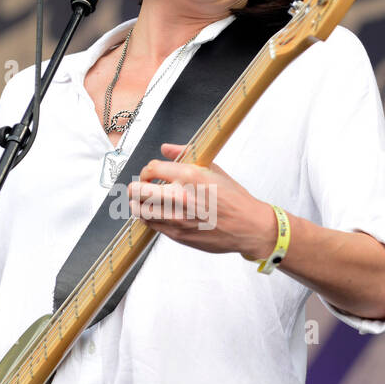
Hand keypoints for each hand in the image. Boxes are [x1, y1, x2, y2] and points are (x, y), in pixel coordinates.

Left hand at [128, 143, 276, 257]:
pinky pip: (151, 225)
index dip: (147, 170)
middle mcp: (180, 197)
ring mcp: (177, 218)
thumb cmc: (234, 198)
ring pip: (140, 210)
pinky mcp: (177, 235)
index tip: (150, 173)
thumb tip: (167, 148)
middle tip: (141, 187)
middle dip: (136, 187)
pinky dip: (150, 218)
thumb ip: (185, 155)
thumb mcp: (213, 169)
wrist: (248, 226)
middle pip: (137, 190)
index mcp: (190, 177)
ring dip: (139, 203)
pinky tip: (159, 213)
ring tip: (146, 201)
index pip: (151, 168)